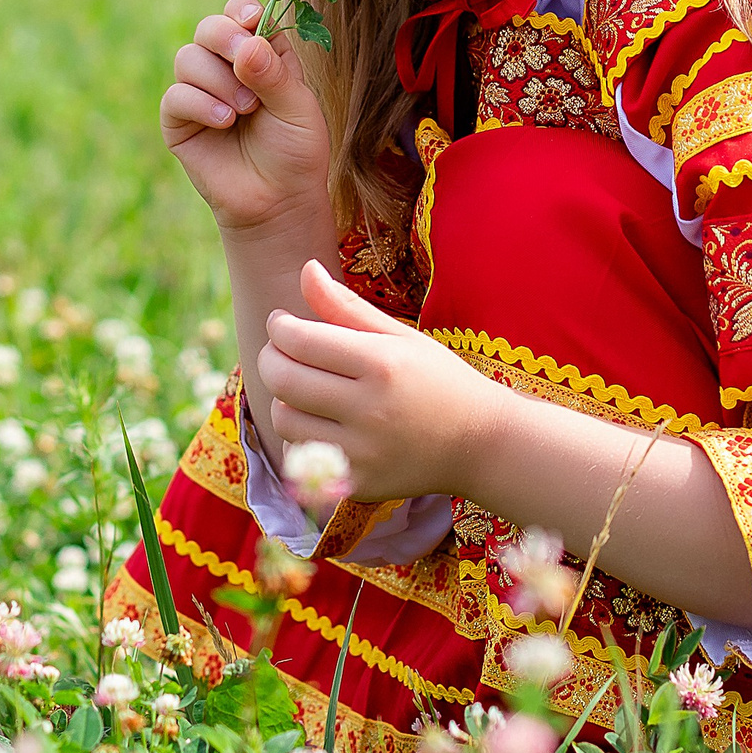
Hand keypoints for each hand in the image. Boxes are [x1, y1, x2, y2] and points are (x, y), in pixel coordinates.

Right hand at [160, 0, 332, 240]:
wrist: (278, 202)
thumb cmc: (295, 152)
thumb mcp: (298, 109)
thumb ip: (275, 75)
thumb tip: (247, 44)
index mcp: (260, 54)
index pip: (242, 15)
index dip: (242, 11)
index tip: (251, 18)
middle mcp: (227, 68)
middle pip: (209, 28)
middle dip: (224, 36)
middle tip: (243, 56)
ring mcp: (200, 93)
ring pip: (188, 58)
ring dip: (218, 79)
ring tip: (245, 110)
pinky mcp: (179, 121)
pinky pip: (176, 95)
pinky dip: (200, 104)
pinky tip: (224, 122)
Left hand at [259, 261, 500, 501]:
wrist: (480, 444)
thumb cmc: (438, 380)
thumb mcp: (400, 337)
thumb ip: (347, 306)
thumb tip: (306, 268)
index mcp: (383, 363)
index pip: (300, 340)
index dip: (280, 327)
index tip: (282, 322)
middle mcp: (371, 409)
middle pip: (284, 379)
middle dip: (271, 359)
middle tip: (279, 351)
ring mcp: (363, 452)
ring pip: (285, 419)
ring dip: (284, 398)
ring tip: (306, 387)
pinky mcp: (359, 484)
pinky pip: (300, 455)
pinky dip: (301, 436)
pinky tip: (324, 423)